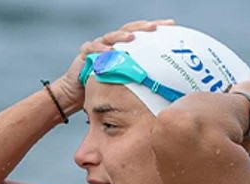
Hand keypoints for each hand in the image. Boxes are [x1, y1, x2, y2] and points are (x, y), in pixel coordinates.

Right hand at [47, 18, 176, 115]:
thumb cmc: (103, 88)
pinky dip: (101, 49)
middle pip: (130, 29)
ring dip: (122, 36)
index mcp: (125, 47)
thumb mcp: (125, 82)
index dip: (156, 28)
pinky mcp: (86, 53)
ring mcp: (99, 45)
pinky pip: (93, 47)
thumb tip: (164, 85)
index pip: (143, 33)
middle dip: (143, 27)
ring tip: (132, 38)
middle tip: (155, 28)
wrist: (77, 93)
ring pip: (112, 36)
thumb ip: (139, 77)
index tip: (172, 25)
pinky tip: (109, 52)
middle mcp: (113, 42)